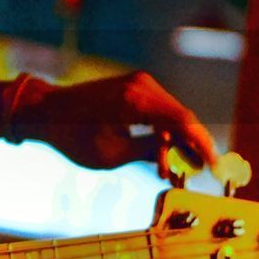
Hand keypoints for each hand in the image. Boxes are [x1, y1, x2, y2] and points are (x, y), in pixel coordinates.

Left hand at [13, 71, 217, 173]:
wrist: (44, 111)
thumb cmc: (71, 135)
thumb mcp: (111, 154)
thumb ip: (150, 153)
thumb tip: (183, 158)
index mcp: (135, 100)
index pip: (183, 121)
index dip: (203, 144)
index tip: (215, 166)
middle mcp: (141, 85)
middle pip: (181, 118)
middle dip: (189, 148)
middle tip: (190, 175)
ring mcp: (138, 84)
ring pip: (173, 115)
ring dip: (176, 142)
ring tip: (168, 170)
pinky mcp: (134, 88)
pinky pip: (159, 111)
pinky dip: (164, 132)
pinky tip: (162, 155)